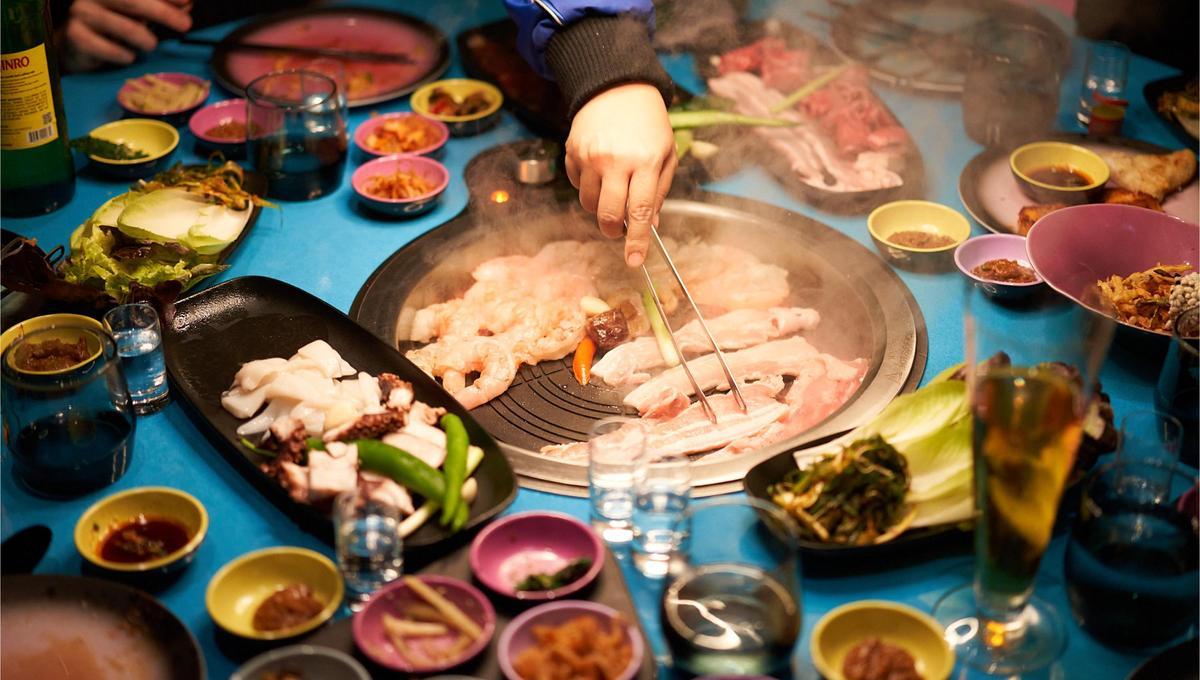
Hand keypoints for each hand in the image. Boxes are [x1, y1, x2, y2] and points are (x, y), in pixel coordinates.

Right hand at [63, 0, 192, 70]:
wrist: (79, 44)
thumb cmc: (116, 25)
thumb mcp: (141, 13)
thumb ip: (163, 6)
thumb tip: (188, 4)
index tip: (187, 1)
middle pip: (132, 1)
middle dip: (163, 13)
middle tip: (185, 25)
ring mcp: (82, 13)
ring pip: (123, 26)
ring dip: (145, 39)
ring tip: (150, 45)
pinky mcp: (76, 35)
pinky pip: (106, 48)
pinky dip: (123, 54)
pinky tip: (129, 56)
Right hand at [565, 82, 676, 267]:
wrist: (616, 87)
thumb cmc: (649, 123)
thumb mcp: (666, 153)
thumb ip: (660, 191)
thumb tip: (651, 225)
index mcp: (645, 161)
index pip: (640, 211)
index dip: (637, 240)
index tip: (635, 261)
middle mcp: (615, 160)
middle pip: (608, 214)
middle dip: (613, 230)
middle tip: (618, 229)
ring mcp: (589, 156)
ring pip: (589, 203)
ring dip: (600, 207)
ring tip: (612, 189)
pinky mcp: (572, 152)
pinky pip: (577, 185)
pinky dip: (588, 186)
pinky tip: (600, 170)